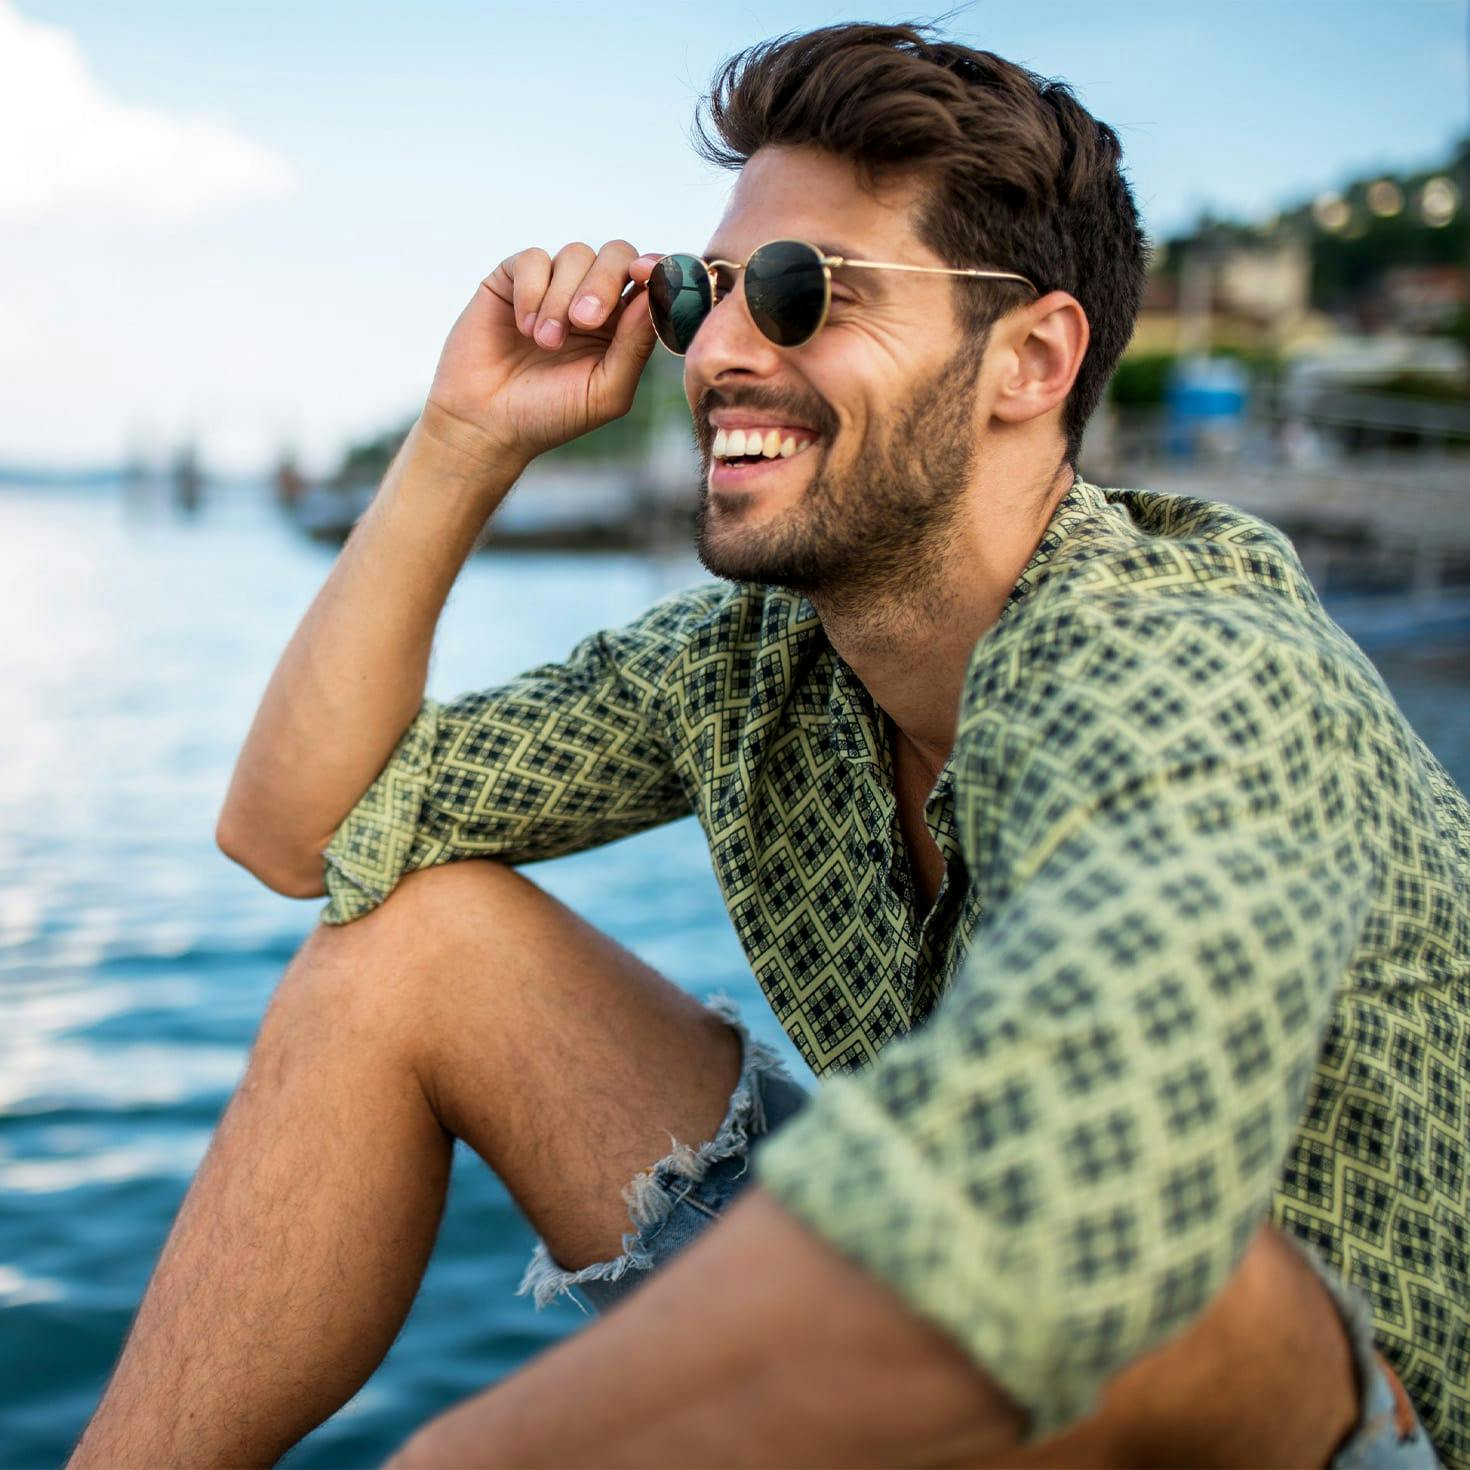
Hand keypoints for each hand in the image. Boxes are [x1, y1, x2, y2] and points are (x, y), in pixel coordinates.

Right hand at [422, 240, 661, 474]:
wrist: (487, 422)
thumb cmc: (551, 414)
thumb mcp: (606, 391)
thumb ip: (635, 346)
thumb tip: (655, 297)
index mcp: (622, 325)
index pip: (649, 280)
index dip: (655, 269)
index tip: (646, 275)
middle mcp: (591, 298)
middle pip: (616, 255)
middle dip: (604, 283)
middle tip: (585, 322)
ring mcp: (552, 285)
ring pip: (576, 255)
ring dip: (562, 299)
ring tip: (546, 343)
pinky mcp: (513, 279)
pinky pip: (533, 259)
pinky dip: (532, 291)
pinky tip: (524, 328)